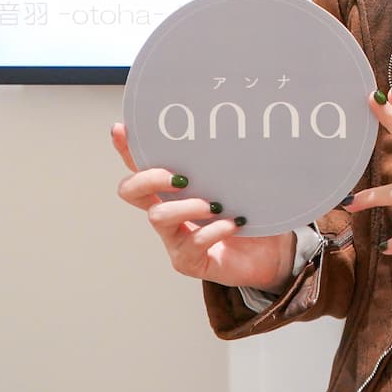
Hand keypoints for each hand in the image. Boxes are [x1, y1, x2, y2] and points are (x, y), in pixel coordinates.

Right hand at [111, 122, 296, 291]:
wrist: (270, 252)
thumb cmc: (250, 212)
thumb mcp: (238, 181)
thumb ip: (228, 161)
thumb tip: (235, 129)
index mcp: (174, 191)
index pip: (142, 167)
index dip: (127, 150)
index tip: (121, 130)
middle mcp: (168, 214)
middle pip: (132, 192)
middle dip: (148, 178)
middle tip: (180, 178)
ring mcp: (176, 240)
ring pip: (158, 218)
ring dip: (187, 206)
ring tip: (216, 205)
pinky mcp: (190, 261)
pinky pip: (193, 244)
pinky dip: (214, 230)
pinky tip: (234, 223)